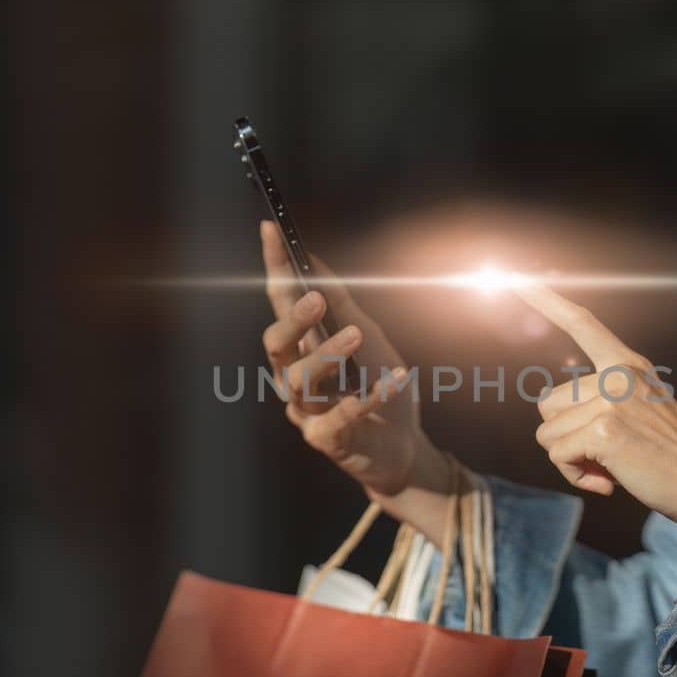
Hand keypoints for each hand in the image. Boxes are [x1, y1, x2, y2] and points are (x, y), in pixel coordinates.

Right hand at [258, 221, 452, 541]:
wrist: (405, 447)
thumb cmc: (380, 388)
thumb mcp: (371, 339)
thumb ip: (344, 304)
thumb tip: (313, 260)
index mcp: (303, 347)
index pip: (280, 302)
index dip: (274, 266)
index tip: (271, 228)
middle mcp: (295, 377)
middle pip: (276, 346)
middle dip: (292, 321)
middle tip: (316, 300)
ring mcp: (307, 412)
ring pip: (300, 381)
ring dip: (327, 355)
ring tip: (356, 336)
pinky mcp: (326, 442)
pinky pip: (340, 418)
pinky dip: (368, 397)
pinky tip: (394, 379)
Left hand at [511, 280, 676, 530]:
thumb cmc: (671, 458)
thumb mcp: (641, 412)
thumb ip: (603, 401)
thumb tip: (551, 414)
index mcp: (629, 365)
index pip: (583, 324)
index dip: (547, 301)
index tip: (516, 278)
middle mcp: (619, 374)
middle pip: (548, 404)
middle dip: (565, 437)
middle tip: (608, 454)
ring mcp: (612, 398)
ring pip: (548, 434)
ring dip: (570, 459)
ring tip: (612, 466)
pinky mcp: (605, 428)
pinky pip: (558, 455)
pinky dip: (575, 475)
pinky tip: (608, 481)